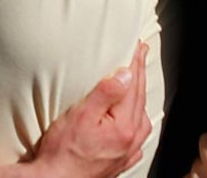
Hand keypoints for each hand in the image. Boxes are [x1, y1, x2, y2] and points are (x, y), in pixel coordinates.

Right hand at [25, 42, 149, 177]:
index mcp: (124, 126)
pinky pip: (138, 134)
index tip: (138, 46)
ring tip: (135, 80)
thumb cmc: (63, 151)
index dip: (136, 63)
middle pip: (140, 99)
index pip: (133, 86)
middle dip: (139, 74)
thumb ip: (105, 94)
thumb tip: (125, 74)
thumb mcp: (80, 115)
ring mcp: (128, 151)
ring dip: (139, 96)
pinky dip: (137, 118)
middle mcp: (132, 139)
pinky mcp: (122, 160)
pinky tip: (131, 117)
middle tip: (140, 53)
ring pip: (142, 117)